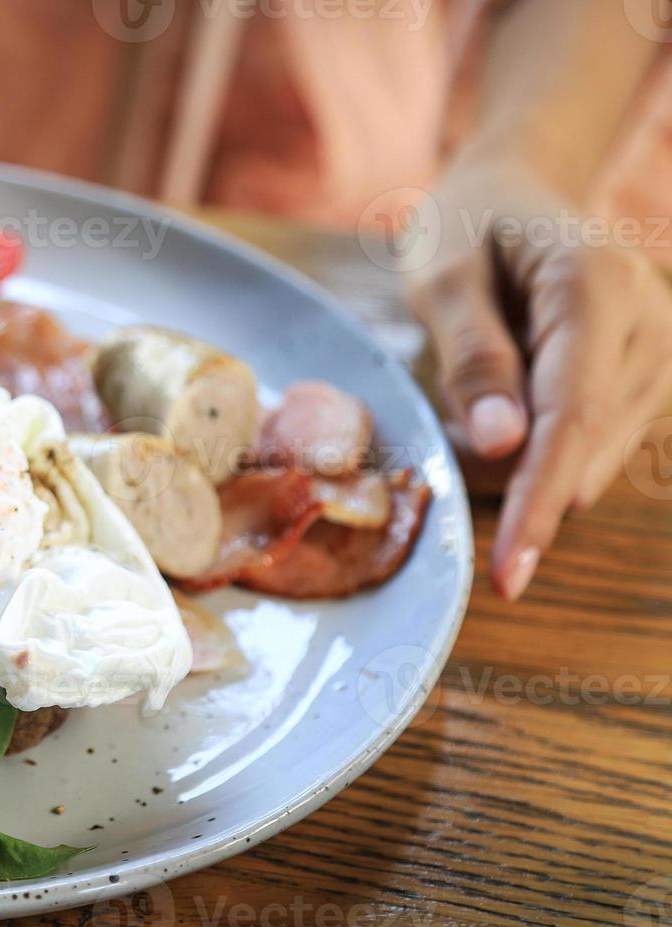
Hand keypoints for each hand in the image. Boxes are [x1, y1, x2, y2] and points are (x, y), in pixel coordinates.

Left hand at [406, 162, 671, 599]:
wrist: (516, 190)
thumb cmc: (467, 226)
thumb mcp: (442, 275)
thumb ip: (472, 357)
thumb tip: (505, 445)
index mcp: (598, 284)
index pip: (573, 416)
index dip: (537, 500)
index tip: (509, 571)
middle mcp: (651, 320)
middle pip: (587, 445)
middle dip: (516, 479)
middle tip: (452, 443)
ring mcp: (662, 350)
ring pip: (593, 454)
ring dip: (528, 461)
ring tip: (479, 399)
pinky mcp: (651, 376)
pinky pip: (595, 442)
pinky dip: (545, 447)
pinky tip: (512, 406)